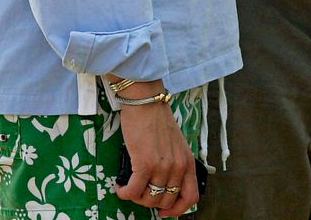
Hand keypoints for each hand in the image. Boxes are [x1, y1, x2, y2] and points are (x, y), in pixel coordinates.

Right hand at [114, 96, 197, 217]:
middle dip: (151, 202)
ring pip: (149, 199)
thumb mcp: (175, 143)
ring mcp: (161, 167)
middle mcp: (177, 167)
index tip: (164, 210)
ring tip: (129, 187)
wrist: (146, 100)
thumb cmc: (157, 118)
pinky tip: (120, 186)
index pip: (190, 198)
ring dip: (136, 197)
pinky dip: (124, 192)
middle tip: (140, 193)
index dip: (177, 210)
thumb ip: (174, 163)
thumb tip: (163, 184)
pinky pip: (133, 191)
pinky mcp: (144, 164)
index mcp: (187, 162)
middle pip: (166, 201)